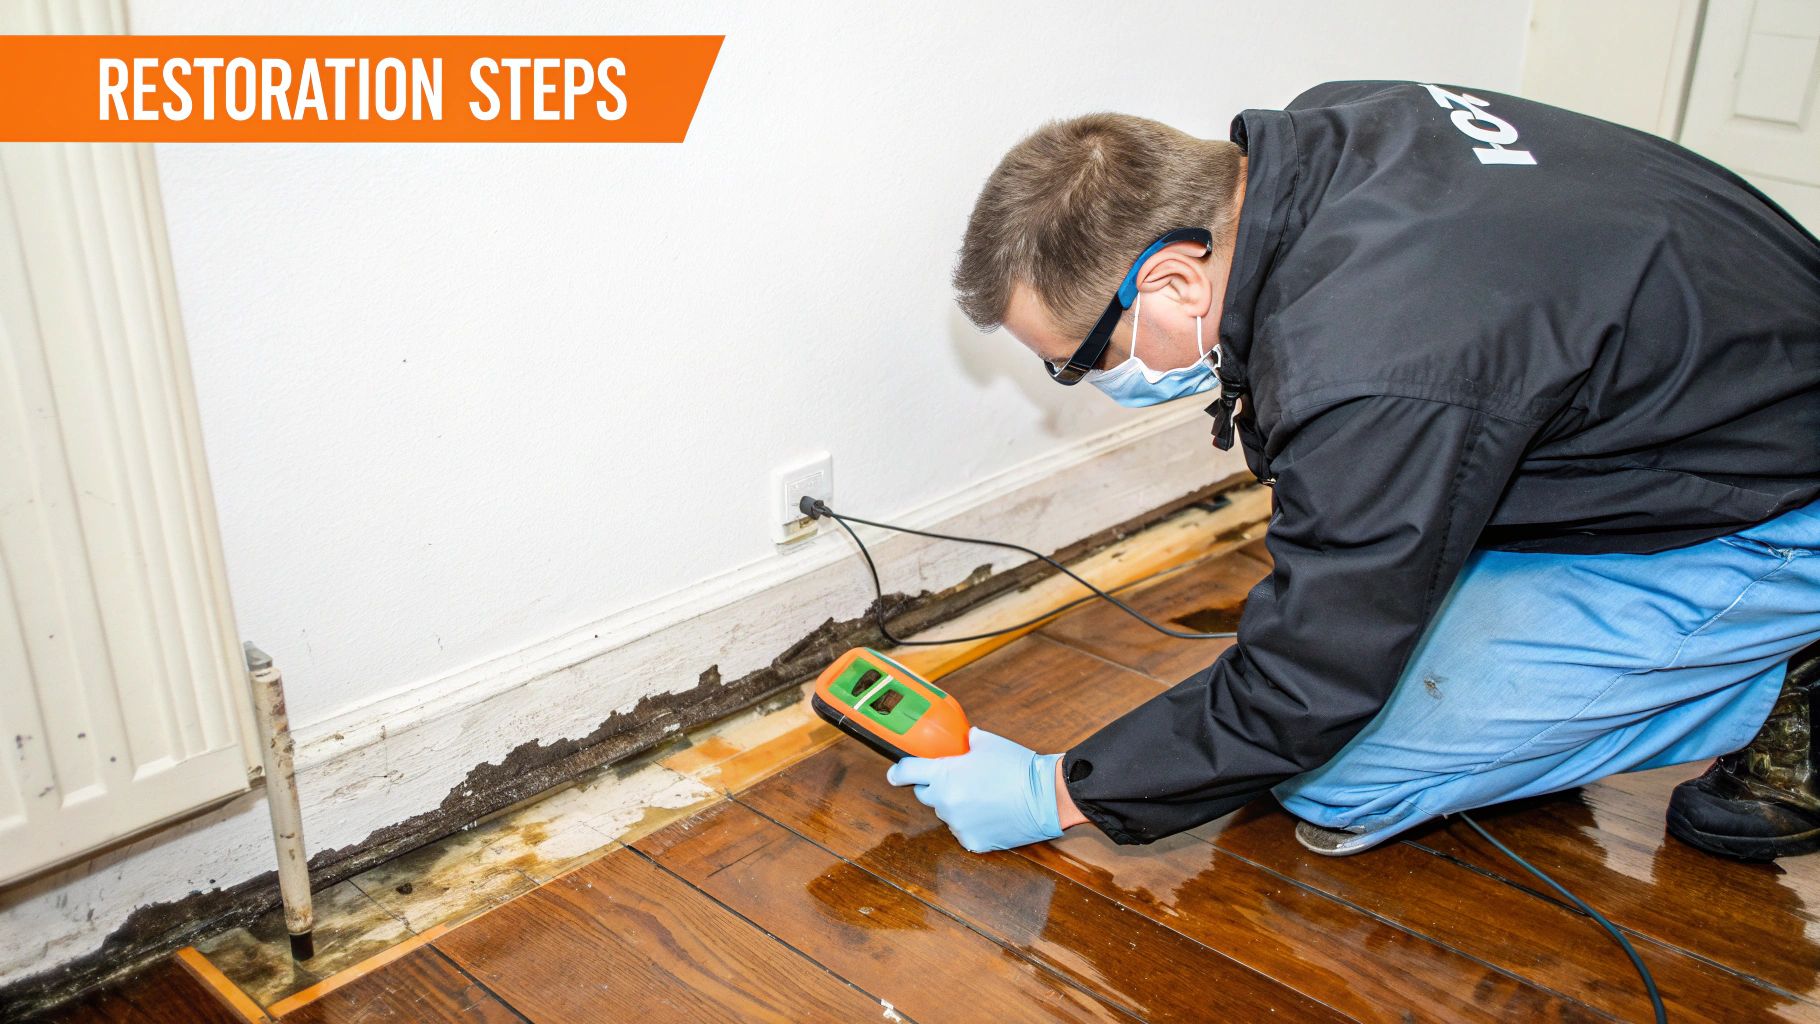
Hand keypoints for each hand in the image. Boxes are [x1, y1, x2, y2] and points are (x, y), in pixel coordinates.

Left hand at [885, 727, 1064, 852]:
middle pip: (925, 794)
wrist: (1046, 796)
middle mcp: (946, 801)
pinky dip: (971, 823)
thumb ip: (964, 740)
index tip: (894, 774)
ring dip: (956, 805)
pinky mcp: (972, 842)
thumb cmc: (1017, 767)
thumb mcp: (987, 742)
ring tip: (983, 796)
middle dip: (936, 786)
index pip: (907, 772)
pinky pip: (962, 830)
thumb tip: (959, 739)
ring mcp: (958, 824)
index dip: (898, 771)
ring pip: (946, 813)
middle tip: (959, 780)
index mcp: (945, 774)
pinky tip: (990, 813)